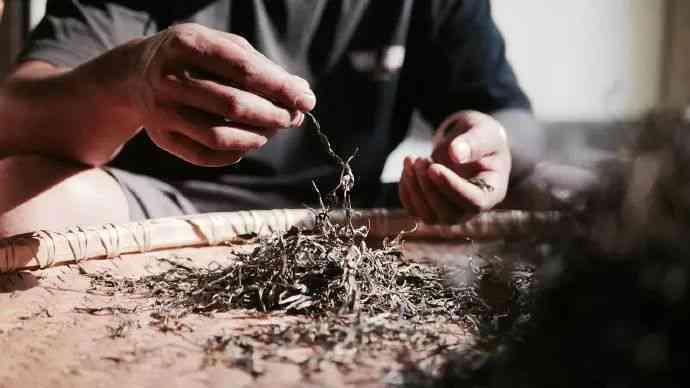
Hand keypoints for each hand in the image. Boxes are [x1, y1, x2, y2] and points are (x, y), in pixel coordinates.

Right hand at [127, 23, 314, 165]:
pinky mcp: (161, 137)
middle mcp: (169, 77)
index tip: (306, 100)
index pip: (244, 70)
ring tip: (272, 130)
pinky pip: (205, 156)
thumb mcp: (222, 45)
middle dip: (272, 115)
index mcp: (188, 44)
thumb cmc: (195, 57)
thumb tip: (301, 92)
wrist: (137, 73)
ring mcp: (162, 111)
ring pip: (219, 136)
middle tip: (291, 118)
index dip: (280, 88)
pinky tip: (247, 142)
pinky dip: (234, 153)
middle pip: (233, 105)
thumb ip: (261, 66)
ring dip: (256, 137)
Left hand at [399, 111, 510, 223]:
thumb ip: (474, 142)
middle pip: (449, 214)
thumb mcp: (484, 131)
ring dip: (415, 189)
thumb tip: (455, 155)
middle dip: (429, 187)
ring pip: (428, 216)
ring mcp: (451, 212)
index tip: (434, 168)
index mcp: (492, 192)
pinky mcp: (432, 208)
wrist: (469, 142)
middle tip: (420, 159)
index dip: (452, 188)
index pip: (474, 202)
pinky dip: (406, 190)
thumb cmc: (482, 136)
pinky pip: (414, 210)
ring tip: (412, 159)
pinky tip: (408, 168)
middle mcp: (472, 209)